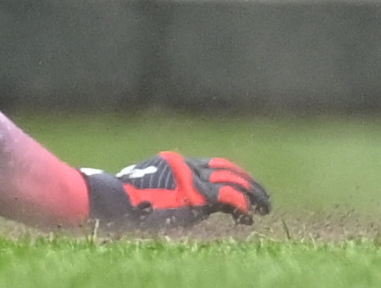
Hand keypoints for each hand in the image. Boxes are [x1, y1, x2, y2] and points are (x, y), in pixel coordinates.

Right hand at [84, 154, 270, 231]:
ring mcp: (191, 178)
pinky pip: (228, 198)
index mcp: (174, 164)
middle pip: (226, 169)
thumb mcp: (148, 191)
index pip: (211, 165)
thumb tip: (183, 203)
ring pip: (233, 182)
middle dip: (248, 182)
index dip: (232, 176)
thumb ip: (170, 192)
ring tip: (265, 207)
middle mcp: (186, 166)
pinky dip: (242, 206)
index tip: (243, 187)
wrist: (114, 201)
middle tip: (263, 196)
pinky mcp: (196, 195)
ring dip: (253, 194)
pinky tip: (249, 216)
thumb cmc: (123, 200)